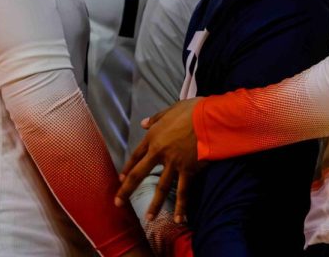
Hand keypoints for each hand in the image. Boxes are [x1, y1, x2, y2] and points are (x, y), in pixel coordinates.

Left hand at [115, 98, 201, 222]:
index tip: (120, 179)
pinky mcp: (188, 170)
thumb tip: (143, 123)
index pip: (136, 155)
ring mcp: (173, 164)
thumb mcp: (171, 109)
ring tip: (148, 218)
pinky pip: (183, 191)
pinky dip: (182, 206)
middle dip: (127, 190)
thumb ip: (156, 118)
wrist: (209, 119)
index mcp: (153, 137)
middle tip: (118, 204)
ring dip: (154, 204)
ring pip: (161, 187)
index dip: (128, 167)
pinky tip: (179, 218)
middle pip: (139, 174)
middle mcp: (159, 153)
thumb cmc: (192, 110)